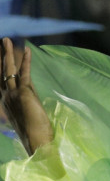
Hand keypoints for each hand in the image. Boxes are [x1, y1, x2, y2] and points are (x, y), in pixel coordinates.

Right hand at [0, 37, 52, 153]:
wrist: (35, 140)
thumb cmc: (33, 131)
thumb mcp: (27, 112)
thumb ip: (26, 100)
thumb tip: (29, 91)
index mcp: (5, 101)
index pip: (2, 80)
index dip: (2, 68)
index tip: (1, 57)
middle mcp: (5, 96)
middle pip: (1, 72)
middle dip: (1, 56)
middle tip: (2, 42)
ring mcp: (12, 94)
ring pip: (9, 69)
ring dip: (8, 53)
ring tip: (7, 40)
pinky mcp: (23, 93)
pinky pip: (24, 73)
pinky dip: (26, 61)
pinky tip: (27, 50)